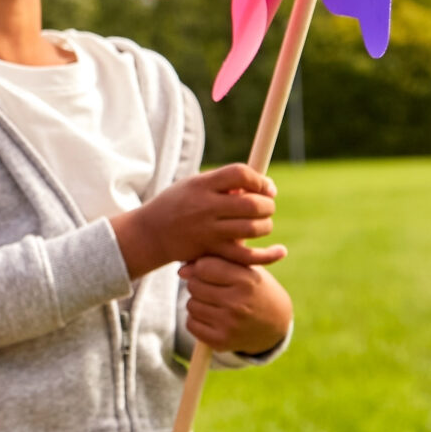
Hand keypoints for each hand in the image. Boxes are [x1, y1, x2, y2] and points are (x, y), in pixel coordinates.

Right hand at [112, 164, 282, 277]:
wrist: (150, 234)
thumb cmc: (177, 205)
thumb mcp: (194, 185)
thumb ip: (224, 184)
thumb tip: (259, 185)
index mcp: (202, 185)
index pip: (240, 174)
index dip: (260, 180)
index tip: (266, 187)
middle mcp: (205, 207)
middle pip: (251, 203)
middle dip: (267, 204)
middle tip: (266, 206)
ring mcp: (208, 231)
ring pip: (253, 228)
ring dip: (265, 225)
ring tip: (261, 224)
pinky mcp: (211, 252)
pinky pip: (246, 257)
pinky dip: (268, 255)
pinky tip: (280, 251)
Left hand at [179, 249, 292, 355]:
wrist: (275, 324)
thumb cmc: (255, 288)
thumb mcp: (245, 269)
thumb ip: (215, 262)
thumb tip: (181, 271)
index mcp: (247, 281)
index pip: (204, 267)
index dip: (202, 267)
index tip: (210, 271)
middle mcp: (238, 303)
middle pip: (194, 285)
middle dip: (199, 284)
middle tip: (214, 288)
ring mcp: (229, 324)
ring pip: (191, 304)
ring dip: (198, 302)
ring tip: (215, 302)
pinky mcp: (221, 341)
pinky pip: (191, 324)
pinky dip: (197, 319)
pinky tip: (212, 317)